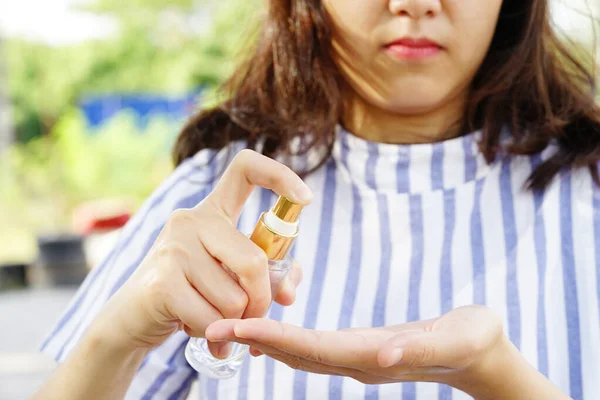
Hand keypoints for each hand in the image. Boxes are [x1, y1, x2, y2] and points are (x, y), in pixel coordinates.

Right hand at [89, 150, 311, 357]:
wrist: (132, 318)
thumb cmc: (191, 293)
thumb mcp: (231, 279)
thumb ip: (267, 278)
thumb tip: (289, 293)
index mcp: (212, 211)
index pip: (245, 168)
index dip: (280, 175)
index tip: (306, 198)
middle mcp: (190, 219)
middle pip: (254, 261)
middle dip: (260, 301)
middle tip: (249, 318)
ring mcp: (173, 248)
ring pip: (235, 298)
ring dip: (231, 323)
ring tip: (212, 321)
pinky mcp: (162, 281)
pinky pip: (211, 318)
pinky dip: (212, 334)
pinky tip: (196, 329)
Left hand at [206, 305, 504, 384]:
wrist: (480, 354)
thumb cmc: (474, 339)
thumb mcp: (458, 338)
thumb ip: (421, 348)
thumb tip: (382, 357)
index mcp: (374, 356)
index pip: (316, 348)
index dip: (277, 339)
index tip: (241, 328)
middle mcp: (357, 361)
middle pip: (297, 354)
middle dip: (256, 340)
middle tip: (213, 327)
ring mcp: (356, 358)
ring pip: (300, 352)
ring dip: (263, 339)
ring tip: (227, 327)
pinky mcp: (359, 350)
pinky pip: (312, 347)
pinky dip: (283, 340)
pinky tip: (263, 333)